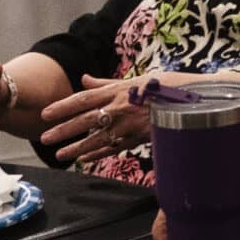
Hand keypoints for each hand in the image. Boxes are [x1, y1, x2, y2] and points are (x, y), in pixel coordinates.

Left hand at [40, 72, 166, 162]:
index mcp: (119, 90)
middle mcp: (121, 107)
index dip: (63, 107)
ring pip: (99, 137)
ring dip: (78, 147)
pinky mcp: (140, 136)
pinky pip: (116, 147)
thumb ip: (106, 83)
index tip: (45, 114)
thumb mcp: (137, 79)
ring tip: (61, 155)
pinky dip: (99, 154)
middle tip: (45, 138)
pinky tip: (85, 160)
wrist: (195, 100)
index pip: (84, 99)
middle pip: (87, 119)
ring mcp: (131, 124)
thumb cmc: (165, 86)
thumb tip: (83, 78)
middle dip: (64, 129)